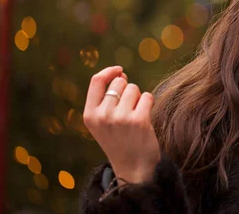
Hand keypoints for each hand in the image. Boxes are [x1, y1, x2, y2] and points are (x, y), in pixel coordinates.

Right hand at [83, 65, 160, 184]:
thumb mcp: (103, 121)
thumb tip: (120, 74)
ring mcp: (121, 118)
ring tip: (135, 116)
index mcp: (89, 115)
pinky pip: (147, 96)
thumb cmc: (119, 140)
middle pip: (119, 83)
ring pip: (134, 89)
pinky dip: (148, 103)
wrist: (133, 167)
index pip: (96, 81)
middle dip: (127, 90)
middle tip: (128, 109)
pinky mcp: (139, 121)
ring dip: (138, 98)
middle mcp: (103, 116)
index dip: (109, 71)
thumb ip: (107, 98)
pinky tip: (145, 118)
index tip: (120, 70)